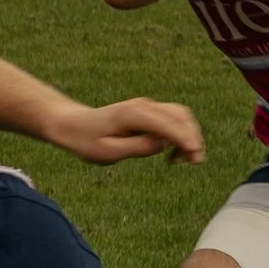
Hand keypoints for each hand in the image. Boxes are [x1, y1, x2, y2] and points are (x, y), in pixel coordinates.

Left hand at [52, 98, 204, 165]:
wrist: (73, 125)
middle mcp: (143, 106)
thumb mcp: (107, 152)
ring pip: (180, 116)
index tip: (195, 155)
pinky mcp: (148, 112)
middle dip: (192, 137)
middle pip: (181, 116)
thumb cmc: (86, 141)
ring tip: (182, 160)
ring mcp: (147, 106)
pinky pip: (173, 119)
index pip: (168, 124)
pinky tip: (172, 155)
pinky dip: (180, 134)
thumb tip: (162, 144)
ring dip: (188, 135)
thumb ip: (137, 148)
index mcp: (132, 114)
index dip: (184, 139)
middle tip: (194, 162)